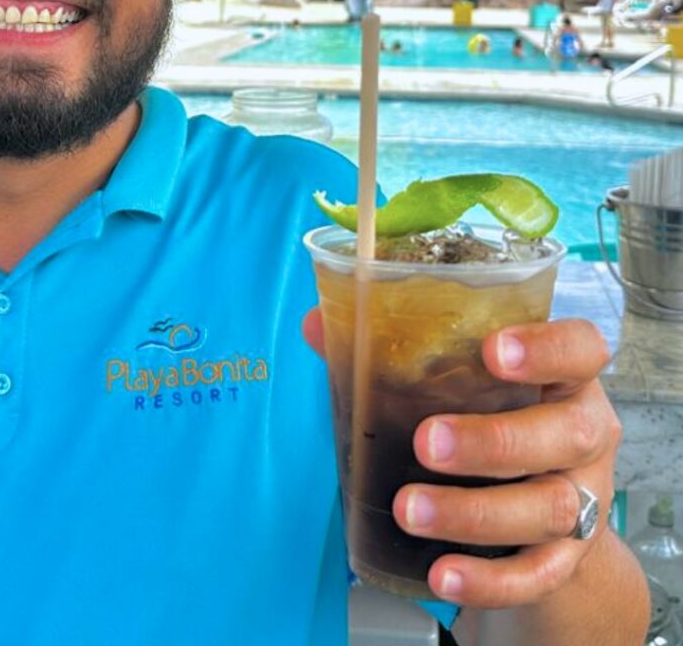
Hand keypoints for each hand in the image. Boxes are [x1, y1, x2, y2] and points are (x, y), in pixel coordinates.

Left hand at [302, 312, 620, 608]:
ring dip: (475, 512)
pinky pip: (537, 573)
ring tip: (409, 509)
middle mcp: (584, 432)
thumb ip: (390, 348)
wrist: (539, 505)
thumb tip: (317, 323)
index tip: (494, 350)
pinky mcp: (567, 556)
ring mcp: (583, 497)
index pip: (580, 348)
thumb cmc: (488, 416)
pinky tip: (441, 574)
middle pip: (565, 433)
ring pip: (549, 507)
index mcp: (563, 375)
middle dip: (493, 441)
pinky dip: (488, 578)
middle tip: (426, 442)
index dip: (547, 347)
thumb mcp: (458, 379)